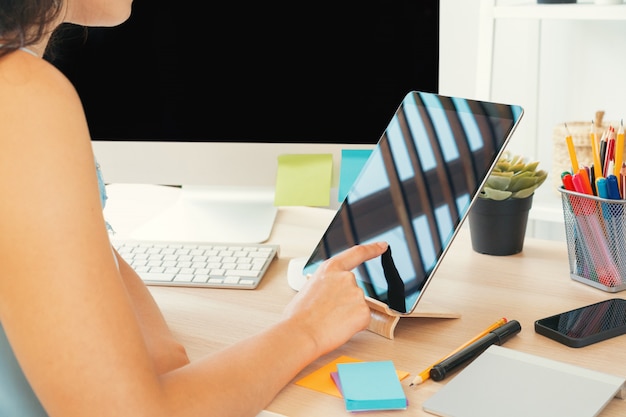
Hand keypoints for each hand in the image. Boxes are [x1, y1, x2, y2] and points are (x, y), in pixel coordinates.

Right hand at [283, 241, 388, 355]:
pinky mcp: (364, 312)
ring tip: (329, 321)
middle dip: (345, 302)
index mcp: (331, 269)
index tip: (382, 246)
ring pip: (357, 306)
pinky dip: (353, 325)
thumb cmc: (298, 315)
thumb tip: (331, 293)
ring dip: (347, 314)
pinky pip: (362, 319)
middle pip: (354, 289)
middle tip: (328, 313)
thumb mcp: (310, 288)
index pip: (358, 253)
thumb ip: (327, 284)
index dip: (373, 249)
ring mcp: (357, 294)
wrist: (300, 333)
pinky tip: (338, 327)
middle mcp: (347, 277)